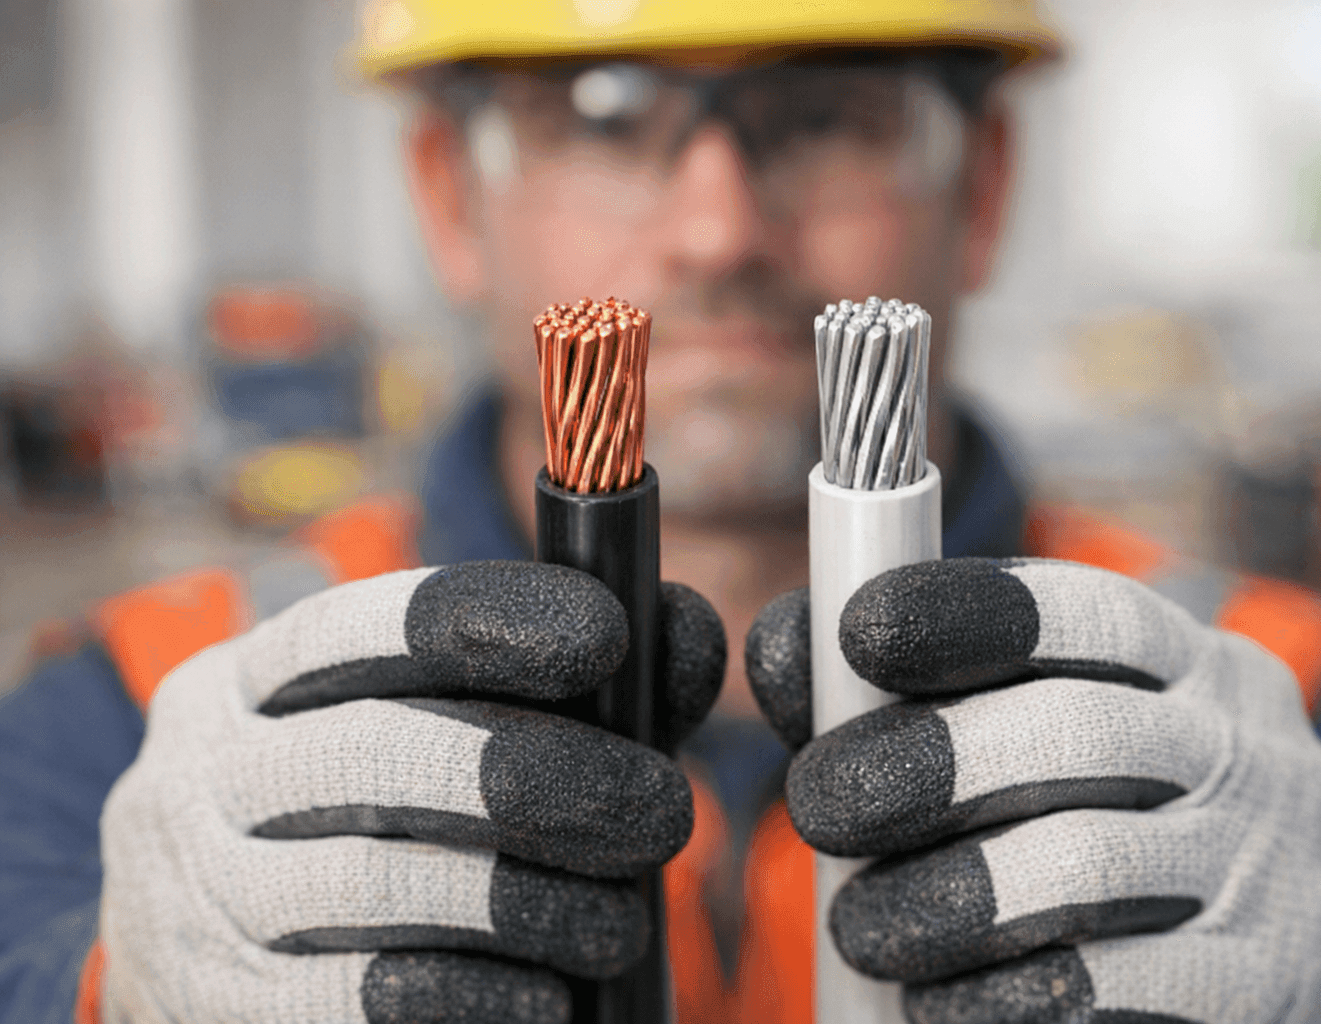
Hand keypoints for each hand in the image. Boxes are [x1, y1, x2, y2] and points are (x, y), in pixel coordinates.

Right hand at [100, 561, 723, 1023]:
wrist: (252, 973)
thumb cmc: (390, 827)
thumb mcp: (460, 732)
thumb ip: (579, 683)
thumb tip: (685, 631)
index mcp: (251, 680)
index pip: (356, 624)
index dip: (485, 617)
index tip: (608, 634)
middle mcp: (202, 772)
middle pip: (377, 749)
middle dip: (542, 775)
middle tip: (662, 811)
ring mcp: (195, 893)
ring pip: (372, 880)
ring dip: (525, 898)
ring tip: (621, 922)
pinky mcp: (216, 1004)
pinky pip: (355, 997)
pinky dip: (470, 993)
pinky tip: (548, 996)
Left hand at [747, 557, 1320, 1023]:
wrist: (1278, 974)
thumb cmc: (1113, 831)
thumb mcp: (1045, 742)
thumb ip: (916, 695)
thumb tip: (787, 642)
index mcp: (1193, 667)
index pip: (1088, 609)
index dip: (965, 610)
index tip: (860, 632)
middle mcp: (1248, 747)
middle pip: (1075, 729)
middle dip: (927, 762)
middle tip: (820, 804)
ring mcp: (1273, 866)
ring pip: (1086, 863)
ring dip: (947, 897)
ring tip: (864, 928)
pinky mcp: (1272, 982)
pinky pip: (1125, 984)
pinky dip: (1010, 995)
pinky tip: (939, 1005)